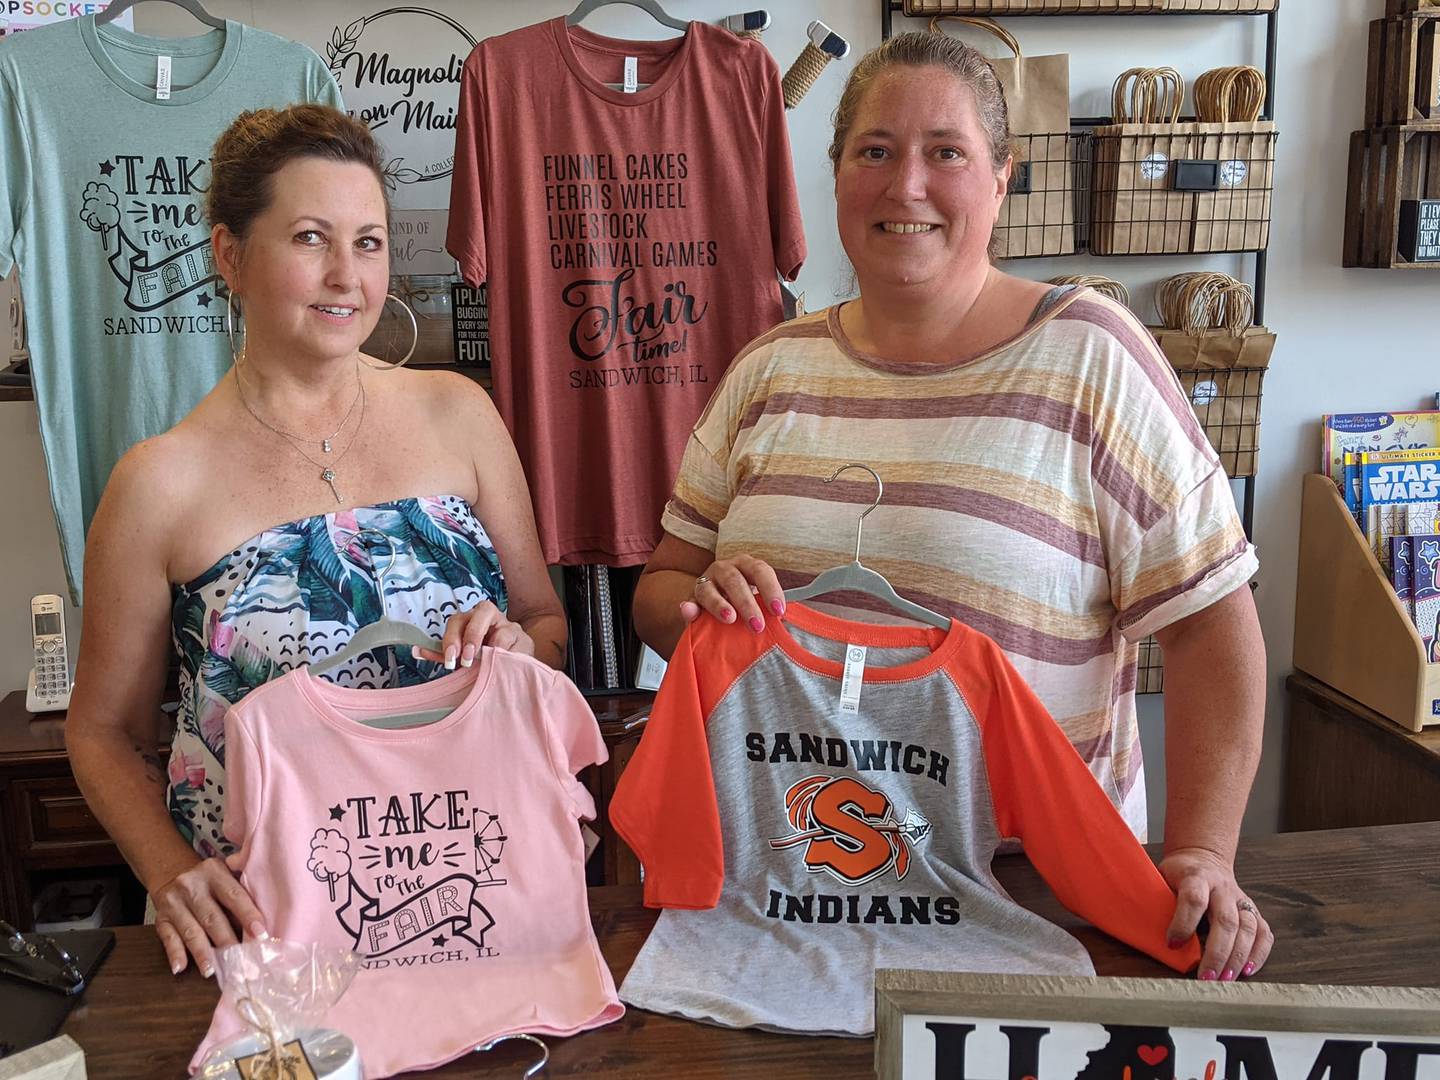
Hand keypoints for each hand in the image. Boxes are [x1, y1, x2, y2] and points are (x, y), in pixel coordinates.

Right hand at [151, 855, 265, 977]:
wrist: (171, 873)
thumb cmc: (210, 881)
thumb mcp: (225, 875)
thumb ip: (242, 892)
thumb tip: (261, 926)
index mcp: (214, 872)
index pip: (234, 895)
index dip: (248, 915)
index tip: (260, 934)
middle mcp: (191, 886)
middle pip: (212, 917)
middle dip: (227, 941)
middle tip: (240, 960)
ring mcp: (173, 902)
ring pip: (190, 931)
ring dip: (202, 952)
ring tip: (212, 970)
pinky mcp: (160, 918)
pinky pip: (168, 938)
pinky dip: (174, 953)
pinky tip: (180, 967)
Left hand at [415, 600, 533, 667]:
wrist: (509, 673)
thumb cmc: (482, 661)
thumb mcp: (461, 658)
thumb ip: (443, 654)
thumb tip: (417, 651)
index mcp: (473, 620)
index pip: (459, 619)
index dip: (452, 637)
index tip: (450, 658)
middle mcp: (493, 618)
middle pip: (483, 610)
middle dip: (473, 635)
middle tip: (468, 659)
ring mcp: (512, 628)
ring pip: (504, 630)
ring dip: (493, 649)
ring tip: (488, 666)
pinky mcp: (527, 642)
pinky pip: (519, 647)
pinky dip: (509, 658)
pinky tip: (504, 668)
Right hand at [681, 554, 786, 633]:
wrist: (718, 607)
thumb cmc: (746, 604)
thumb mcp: (759, 601)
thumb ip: (768, 606)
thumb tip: (781, 615)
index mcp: (746, 566)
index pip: (760, 571)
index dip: (770, 589)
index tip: (779, 611)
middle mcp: (725, 569)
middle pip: (735, 580)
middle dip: (747, 603)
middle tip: (757, 625)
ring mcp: (705, 581)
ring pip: (710, 589)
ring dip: (719, 604)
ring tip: (729, 618)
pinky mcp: (691, 598)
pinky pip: (689, 603)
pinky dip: (689, 609)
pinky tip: (691, 614)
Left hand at [1161, 846, 1271, 980]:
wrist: (1204, 859)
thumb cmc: (1178, 874)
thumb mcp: (1161, 878)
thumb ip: (1158, 901)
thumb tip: (1148, 934)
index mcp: (1196, 876)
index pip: (1193, 899)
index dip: (1183, 923)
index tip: (1172, 944)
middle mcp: (1222, 888)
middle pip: (1225, 920)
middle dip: (1217, 952)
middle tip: (1206, 976)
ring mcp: (1240, 899)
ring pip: (1248, 928)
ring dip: (1238, 957)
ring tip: (1225, 979)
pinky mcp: (1252, 910)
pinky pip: (1264, 933)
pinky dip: (1258, 953)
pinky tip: (1247, 970)